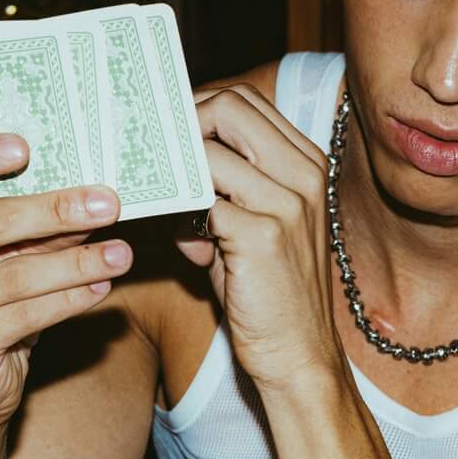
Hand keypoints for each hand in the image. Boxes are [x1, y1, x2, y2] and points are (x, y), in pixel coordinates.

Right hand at [0, 133, 130, 433]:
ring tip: (120, 254)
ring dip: (77, 262)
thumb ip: (27, 227)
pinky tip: (100, 287)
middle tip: (107, 203)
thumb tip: (88, 191)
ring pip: (16, 276)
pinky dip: (70, 300)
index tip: (23, 146)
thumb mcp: (1, 259)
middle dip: (54, 211)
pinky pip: (27, 317)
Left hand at [178, 85, 340, 390]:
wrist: (298, 356)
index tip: (165, 129)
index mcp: (307, 164)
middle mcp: (304, 175)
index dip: (197, 106)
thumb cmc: (268, 297)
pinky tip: (170, 233)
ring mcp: (287, 203)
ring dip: (172, 168)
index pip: (247, 102)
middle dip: (181, 123)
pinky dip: (176, 212)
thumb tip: (168, 170)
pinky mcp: (262, 236)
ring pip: (209, 150)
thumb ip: (219, 193)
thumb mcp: (249, 232)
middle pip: (230, 107)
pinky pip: (201, 201)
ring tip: (151, 190)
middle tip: (150, 149)